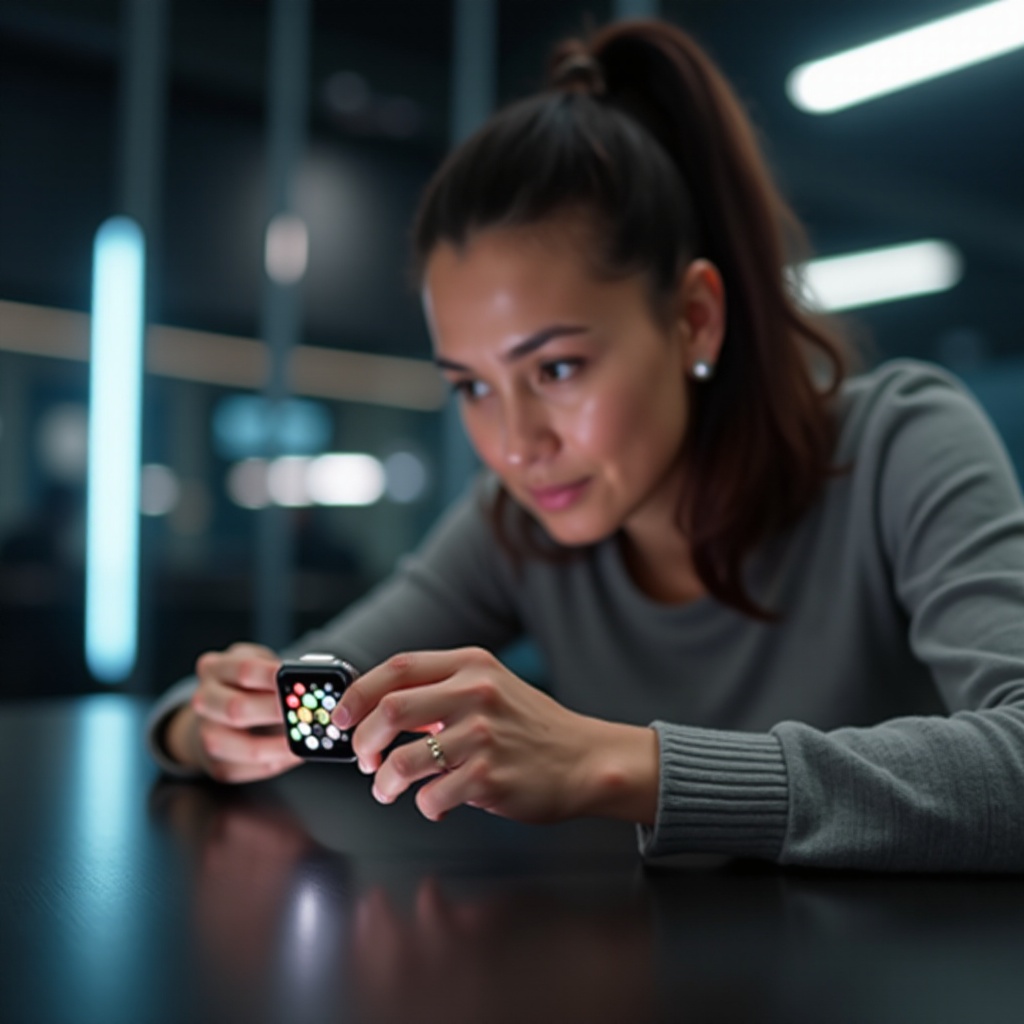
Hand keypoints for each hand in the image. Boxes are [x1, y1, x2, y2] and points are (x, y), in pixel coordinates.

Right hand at [165, 642, 301, 782]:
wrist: (213, 716)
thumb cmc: (245, 686)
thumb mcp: (258, 664)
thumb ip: (279, 671)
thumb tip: (312, 686)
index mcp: (214, 668)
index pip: (245, 670)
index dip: (275, 677)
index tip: (301, 683)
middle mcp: (203, 700)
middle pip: (237, 708)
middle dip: (277, 712)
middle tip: (307, 713)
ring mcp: (205, 734)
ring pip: (245, 747)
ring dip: (282, 746)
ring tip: (308, 738)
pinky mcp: (215, 764)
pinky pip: (251, 768)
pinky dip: (278, 762)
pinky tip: (295, 753)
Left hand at [335, 647, 657, 824]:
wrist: (584, 759)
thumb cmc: (529, 728)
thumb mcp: (490, 689)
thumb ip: (440, 692)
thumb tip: (377, 711)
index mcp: (472, 665)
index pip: (398, 667)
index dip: (358, 692)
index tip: (340, 717)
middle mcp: (476, 693)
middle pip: (391, 709)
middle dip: (363, 740)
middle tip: (364, 759)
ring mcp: (484, 735)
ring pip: (403, 761)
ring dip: (385, 782)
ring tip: (387, 789)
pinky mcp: (490, 776)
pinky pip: (432, 797)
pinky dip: (425, 806)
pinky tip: (437, 802)